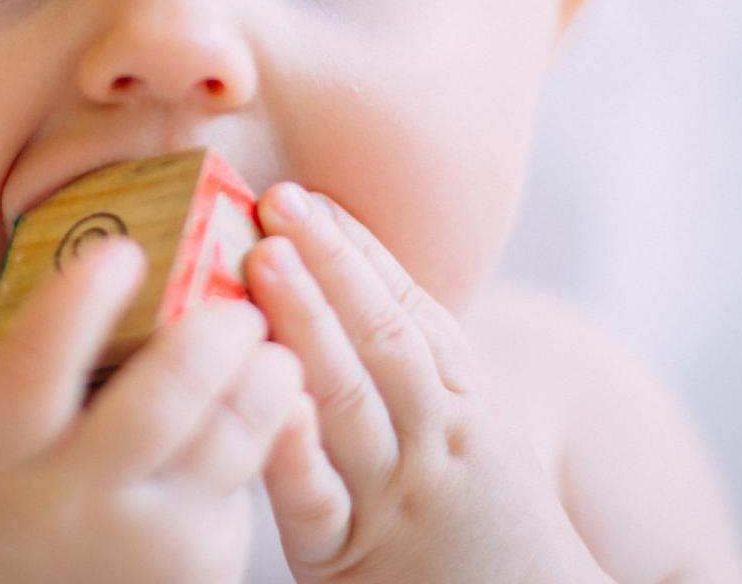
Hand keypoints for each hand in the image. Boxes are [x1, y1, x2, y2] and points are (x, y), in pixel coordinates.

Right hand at [0, 237, 302, 583]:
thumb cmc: (5, 537)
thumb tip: (6, 314)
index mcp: (0, 459)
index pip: (34, 368)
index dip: (78, 305)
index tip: (121, 251)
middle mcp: (71, 499)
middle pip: (155, 407)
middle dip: (205, 343)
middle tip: (234, 304)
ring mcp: (145, 539)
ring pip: (223, 444)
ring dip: (261, 384)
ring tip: (275, 343)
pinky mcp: (203, 563)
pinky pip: (247, 480)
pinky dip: (274, 426)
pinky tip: (284, 391)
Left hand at [244, 184, 609, 582]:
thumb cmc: (479, 513)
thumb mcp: (467, 428)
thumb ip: (412, 361)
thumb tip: (343, 274)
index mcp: (462, 398)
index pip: (407, 307)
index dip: (355, 246)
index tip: (308, 194)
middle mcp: (434, 437)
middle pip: (382, 337)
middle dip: (329, 263)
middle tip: (279, 202)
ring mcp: (394, 495)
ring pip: (351, 398)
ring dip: (307, 322)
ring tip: (263, 258)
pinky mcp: (347, 556)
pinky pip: (320, 500)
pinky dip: (297, 448)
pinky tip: (271, 397)